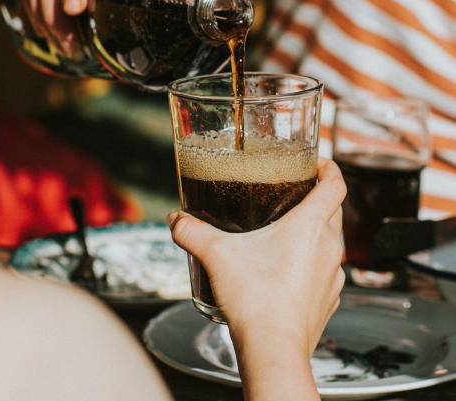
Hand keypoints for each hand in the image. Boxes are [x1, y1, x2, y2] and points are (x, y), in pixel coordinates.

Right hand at [168, 158, 345, 355]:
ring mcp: (332, 277)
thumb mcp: (215, 254)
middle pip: (333, 211)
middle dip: (314, 199)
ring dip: (311, 235)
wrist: (273, 348)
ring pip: (328, 243)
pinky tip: (282, 273)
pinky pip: (323, 273)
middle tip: (289, 194)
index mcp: (310, 226)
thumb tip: (176, 219)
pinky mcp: (328, 300)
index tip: (314, 163)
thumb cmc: (255, 299)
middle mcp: (328, 248)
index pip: (335, 184)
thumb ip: (191, 231)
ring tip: (280, 236)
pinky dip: (308, 266)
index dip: (329, 167)